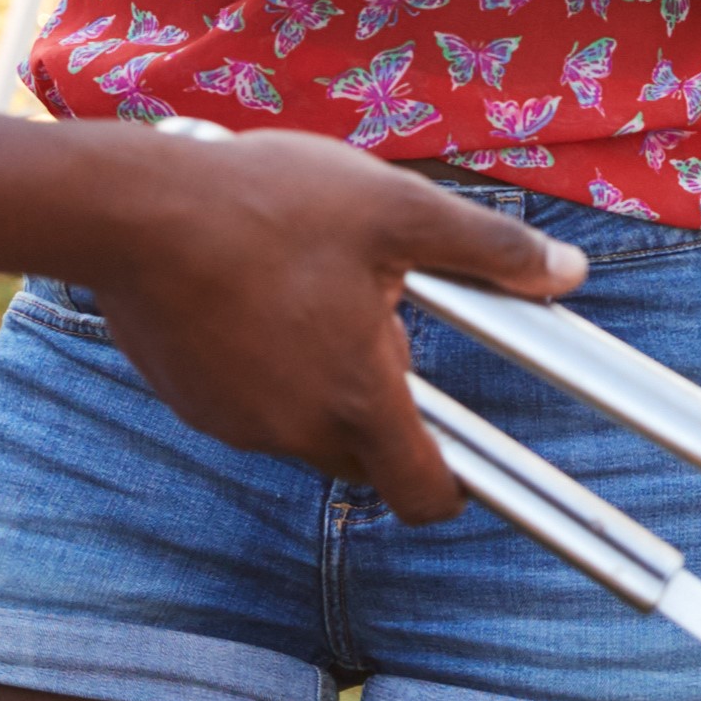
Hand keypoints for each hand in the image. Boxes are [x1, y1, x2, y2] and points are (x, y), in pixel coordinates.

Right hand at [83, 122, 586, 519]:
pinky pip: (254, 401)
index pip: (423, 493)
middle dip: (386, 401)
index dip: (456, 487)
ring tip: (318, 287)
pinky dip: (272, 366)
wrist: (131, 212)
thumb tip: (570, 272)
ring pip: (307, 422)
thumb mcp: (400, 209)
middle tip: (384, 315)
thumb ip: (491, 249)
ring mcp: (234, 422)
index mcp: (356, 398)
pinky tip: (262, 292)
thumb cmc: (268, 206)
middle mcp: (294, 430)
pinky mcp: (191, 400)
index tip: (476, 457)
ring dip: (326, 376)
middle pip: (366, 452)